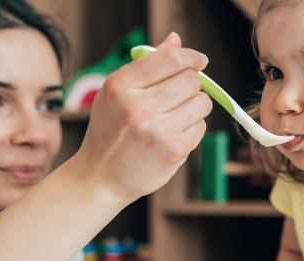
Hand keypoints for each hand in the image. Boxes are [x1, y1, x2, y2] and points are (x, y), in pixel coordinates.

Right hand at [71, 32, 211, 202]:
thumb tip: (176, 40)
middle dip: (191, 85)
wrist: (101, 177)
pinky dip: (191, 129)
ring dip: (195, 107)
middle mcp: (139, 107)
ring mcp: (158, 131)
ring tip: (175, 116)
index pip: (171, 59)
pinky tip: (172, 136)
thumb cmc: (110, 130)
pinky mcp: (174, 151)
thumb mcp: (116, 92)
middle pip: (191, 80)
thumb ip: (146, 65)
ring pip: (202, 103)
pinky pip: (200, 127)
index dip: (191, 57)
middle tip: (180, 95)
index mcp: (121, 86)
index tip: (198, 61)